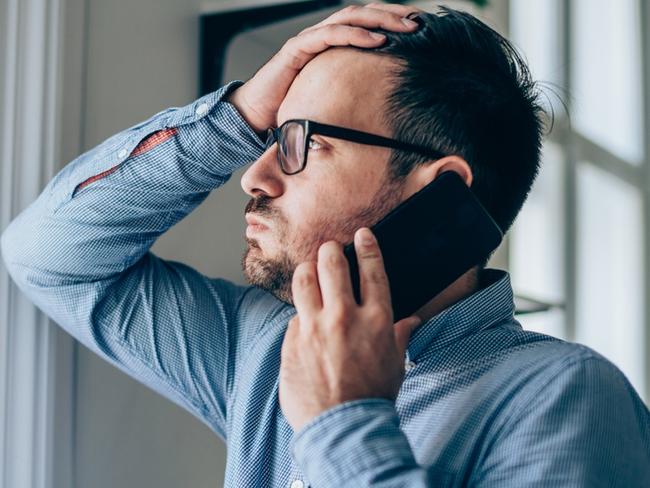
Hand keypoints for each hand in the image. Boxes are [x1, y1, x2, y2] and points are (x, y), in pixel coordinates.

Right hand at [226, 3, 421, 133]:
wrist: (257, 114)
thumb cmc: (292, 106)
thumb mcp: (331, 97)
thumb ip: (352, 91)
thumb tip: (383, 104)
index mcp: (332, 45)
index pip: (366, 23)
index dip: (392, 20)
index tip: (420, 26)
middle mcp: (322, 36)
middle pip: (362, 14)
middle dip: (392, 14)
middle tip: (419, 21)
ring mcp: (309, 39)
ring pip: (349, 18)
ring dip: (380, 20)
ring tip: (405, 27)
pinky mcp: (297, 49)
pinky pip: (330, 35)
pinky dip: (355, 35)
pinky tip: (377, 40)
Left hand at [279, 227, 421, 431]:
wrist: (343, 428)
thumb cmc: (373, 397)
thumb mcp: (395, 364)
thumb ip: (399, 336)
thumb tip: (411, 322)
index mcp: (376, 320)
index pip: (371, 269)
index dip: (366, 246)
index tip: (362, 235)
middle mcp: (344, 317)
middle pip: (331, 263)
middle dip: (330, 250)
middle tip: (330, 250)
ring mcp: (314, 327)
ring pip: (303, 279)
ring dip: (307, 270)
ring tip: (310, 272)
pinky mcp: (292, 341)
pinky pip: (293, 315)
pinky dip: (301, 313)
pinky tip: (305, 321)